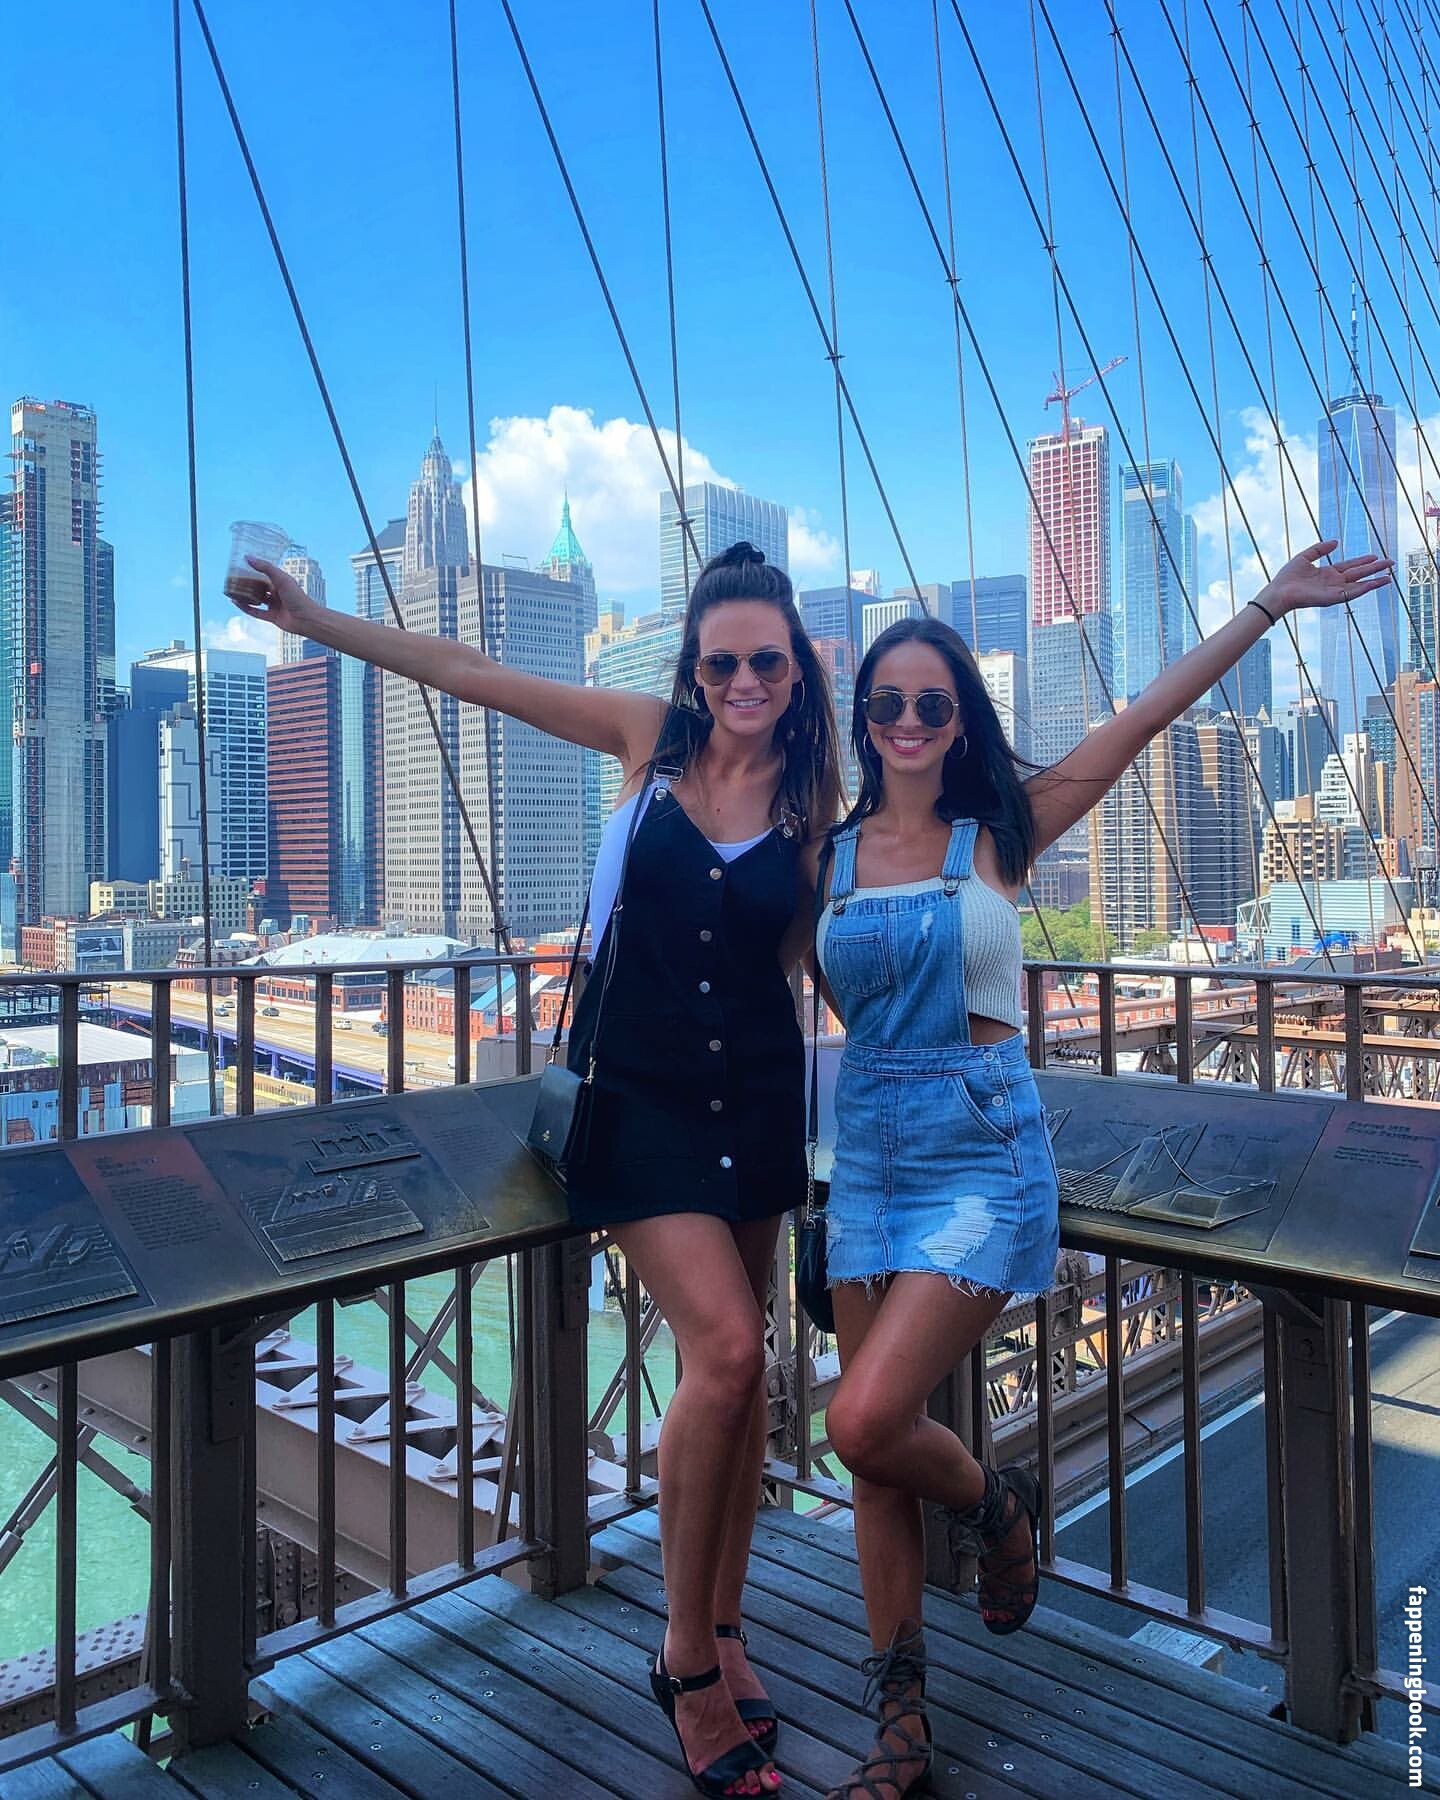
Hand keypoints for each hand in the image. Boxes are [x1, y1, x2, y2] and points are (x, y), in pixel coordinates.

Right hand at [225, 556, 315, 634]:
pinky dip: (245, 608)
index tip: (241, 565)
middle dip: (247, 583)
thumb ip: (265, 568)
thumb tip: (248, 557)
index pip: (265, 574)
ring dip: (245, 595)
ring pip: (256, 599)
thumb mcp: (281, 578)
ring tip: (232, 590)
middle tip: (233, 578)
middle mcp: (277, 593)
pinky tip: (235, 603)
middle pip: (259, 587)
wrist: (307, 619)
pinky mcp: (271, 617)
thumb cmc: (298, 597)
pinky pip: (255, 612)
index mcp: (281, 582)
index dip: (254, 570)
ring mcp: (274, 605)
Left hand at [1256, 538, 1393, 617]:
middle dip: (1374, 568)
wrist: (1279, 592)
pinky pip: (1352, 593)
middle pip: (1359, 574)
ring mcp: (1335, 591)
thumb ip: (1320, 549)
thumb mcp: (1305, 557)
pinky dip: (1365, 588)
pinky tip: (1376, 583)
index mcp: (1327, 573)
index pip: (1350, 566)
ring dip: (1375, 580)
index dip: (1363, 561)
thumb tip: (1336, 542)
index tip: (1375, 555)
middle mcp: (1334, 582)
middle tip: (1390, 563)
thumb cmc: (1287, 577)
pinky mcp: (1333, 598)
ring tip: (1389, 576)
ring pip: (1359, 585)